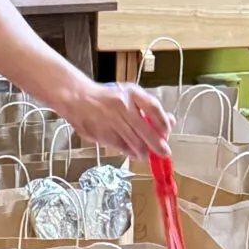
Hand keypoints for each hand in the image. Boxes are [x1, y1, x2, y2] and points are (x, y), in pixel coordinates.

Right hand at [57, 78, 171, 159]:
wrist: (78, 98)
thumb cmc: (107, 98)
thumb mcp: (129, 96)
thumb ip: (149, 108)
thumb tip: (170, 121)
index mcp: (132, 93)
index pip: (154, 108)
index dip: (163, 123)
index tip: (166, 133)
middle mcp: (123, 105)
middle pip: (146, 130)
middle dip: (157, 145)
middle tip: (163, 153)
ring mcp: (112, 120)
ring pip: (135, 142)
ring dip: (144, 152)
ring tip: (146, 155)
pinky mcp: (104, 133)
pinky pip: (122, 147)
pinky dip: (130, 152)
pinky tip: (133, 153)